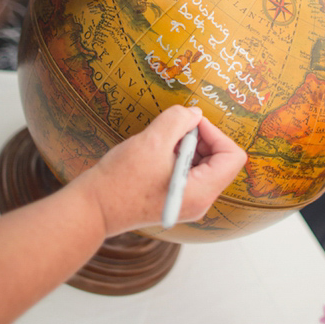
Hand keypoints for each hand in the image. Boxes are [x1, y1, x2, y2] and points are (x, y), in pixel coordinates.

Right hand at [73, 105, 246, 235]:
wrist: (92, 209)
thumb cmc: (119, 180)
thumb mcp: (152, 141)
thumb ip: (179, 120)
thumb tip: (194, 114)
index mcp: (202, 192)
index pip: (233, 157)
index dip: (215, 133)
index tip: (191, 124)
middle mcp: (200, 201)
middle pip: (220, 160)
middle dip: (200, 139)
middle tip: (172, 132)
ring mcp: (187, 202)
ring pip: (203, 165)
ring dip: (187, 147)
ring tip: (160, 144)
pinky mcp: (174, 199)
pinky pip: (188, 172)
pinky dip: (176, 157)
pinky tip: (154, 155)